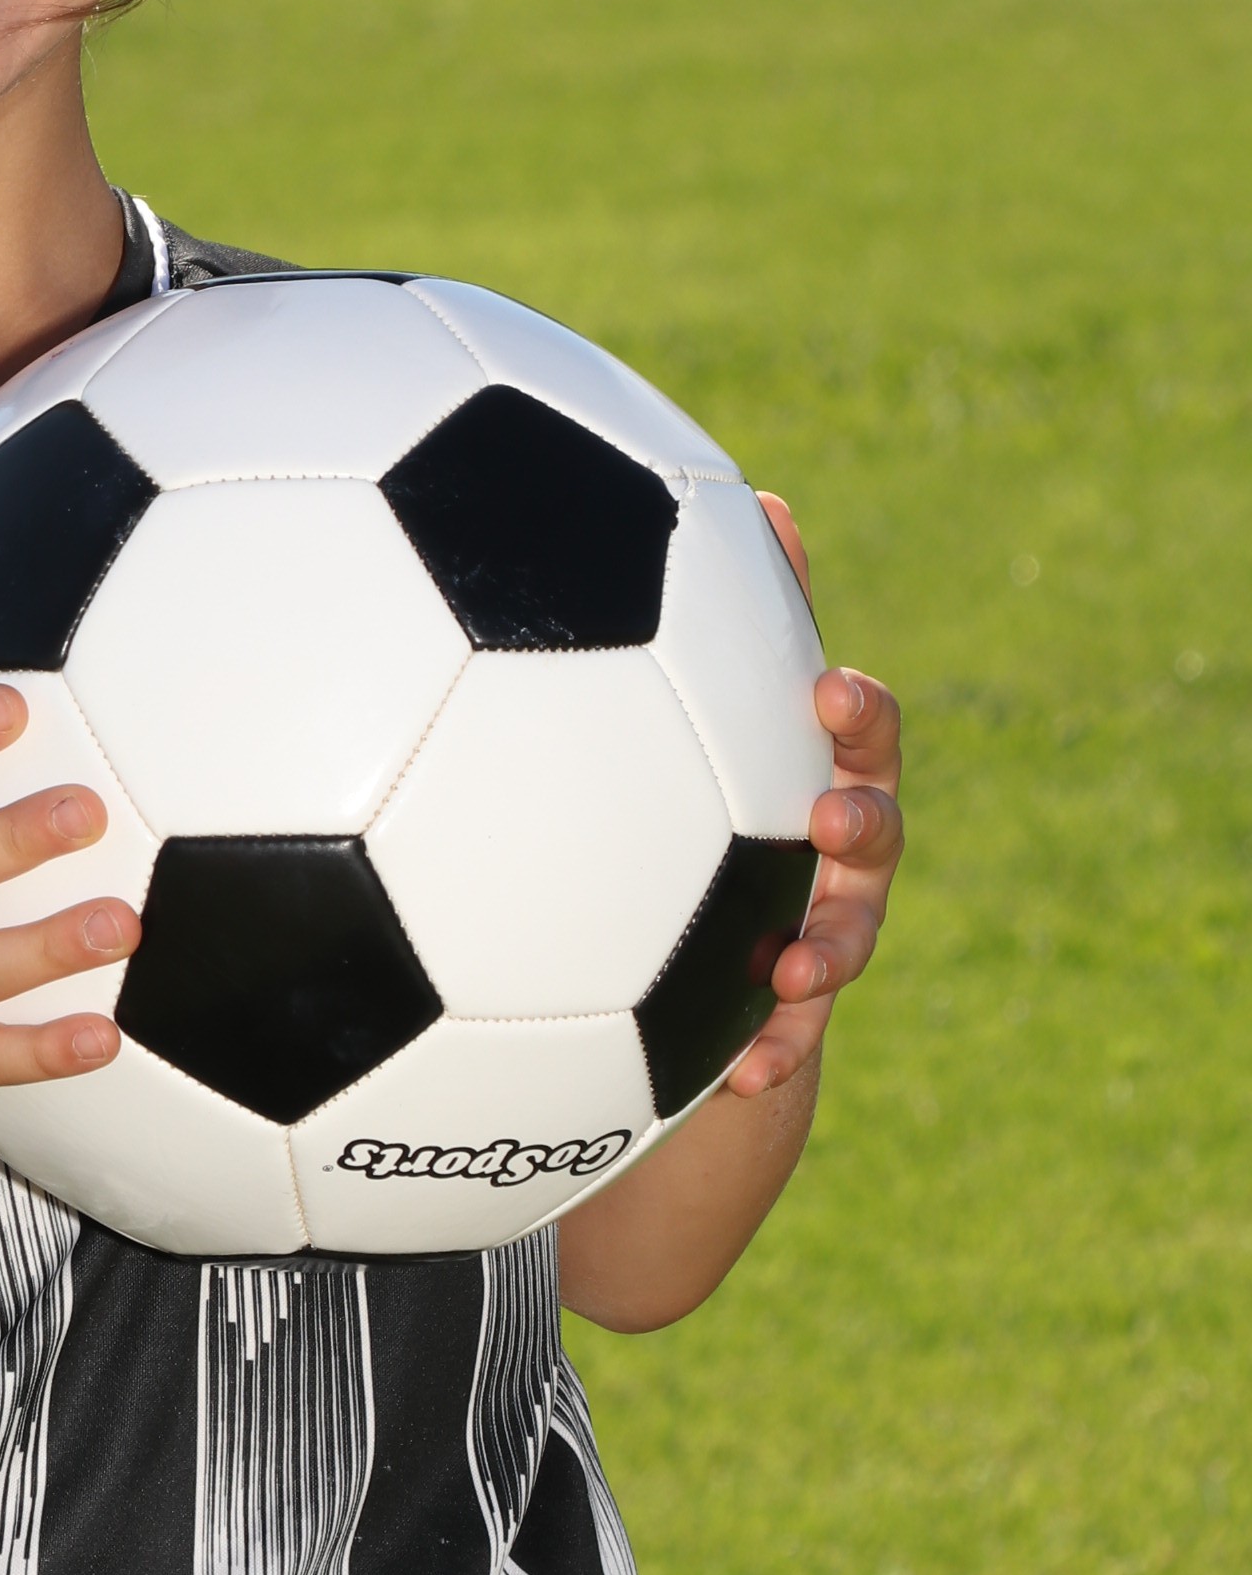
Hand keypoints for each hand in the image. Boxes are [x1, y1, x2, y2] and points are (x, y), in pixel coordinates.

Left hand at [729, 494, 903, 1097]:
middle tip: (829, 818)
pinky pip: (789, 1040)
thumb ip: (745, 624)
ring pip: (844, 942)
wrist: (699, 942)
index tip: (826, 686)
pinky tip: (739, 1075)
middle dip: (863, 823)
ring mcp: (825, 928)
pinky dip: (770, 1054)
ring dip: (825, 955)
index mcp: (823, 770)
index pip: (860, 728)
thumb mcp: (724, 713)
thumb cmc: (714, 799)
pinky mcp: (789, 1011)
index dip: (855, 708)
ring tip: (791, 972)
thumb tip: (765, 499)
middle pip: (877, 832)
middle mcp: (841, 849)